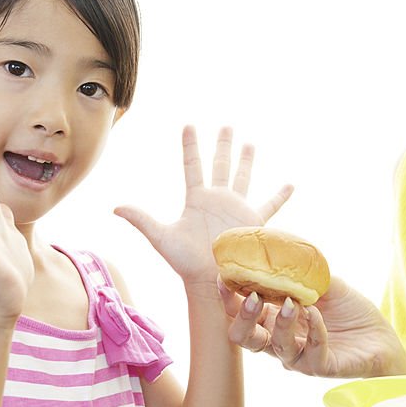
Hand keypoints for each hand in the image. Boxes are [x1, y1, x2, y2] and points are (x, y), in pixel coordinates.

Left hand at [115, 126, 292, 288]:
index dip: (190, 146)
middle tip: (227, 126)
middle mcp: (217, 199)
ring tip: (250, 144)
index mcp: (197, 199)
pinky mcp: (253, 222)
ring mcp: (236, 208)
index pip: (193, 165)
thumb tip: (114, 207)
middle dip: (223, 145)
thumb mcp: (161, 238)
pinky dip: (280, 196)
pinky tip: (291, 184)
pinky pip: (270, 205)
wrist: (211, 281)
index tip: (189, 125)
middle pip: (220, 165)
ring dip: (246, 161)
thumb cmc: (185, 262)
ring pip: (243, 177)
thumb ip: (141, 220)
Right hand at [221, 276, 405, 378]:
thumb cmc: (349, 311)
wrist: (381, 337)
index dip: (229, 298)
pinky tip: (317, 313)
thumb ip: (301, 271)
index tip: (224, 277)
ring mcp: (300, 357)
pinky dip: (314, 331)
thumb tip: (279, 246)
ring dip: (281, 323)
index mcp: (274, 319)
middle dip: (243, 317)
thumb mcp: (324, 283)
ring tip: (293, 303)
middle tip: (253, 297)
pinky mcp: (321, 367)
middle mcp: (281, 340)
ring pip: (276, 347)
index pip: (240, 312)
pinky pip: (311, 354)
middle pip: (245, 338)